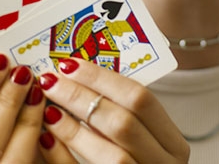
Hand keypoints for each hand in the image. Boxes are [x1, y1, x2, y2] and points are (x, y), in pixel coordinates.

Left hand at [37, 58, 189, 163]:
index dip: (102, 78)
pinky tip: (45, 137)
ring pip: (112, 155)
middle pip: (124, 123)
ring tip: (48, 108)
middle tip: (50, 81)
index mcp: (173, 144)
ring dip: (73, 128)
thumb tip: (76, 76)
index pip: (142, 99)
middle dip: (81, 98)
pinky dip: (64, 156)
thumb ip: (120, 114)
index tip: (69, 64)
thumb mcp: (141, 140)